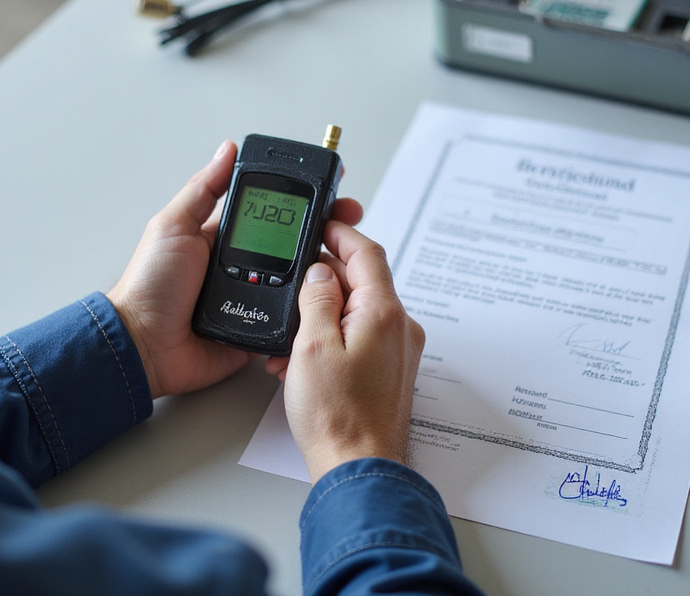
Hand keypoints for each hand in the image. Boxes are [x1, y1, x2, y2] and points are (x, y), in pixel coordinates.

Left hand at [107, 141, 363, 398]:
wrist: (144, 344)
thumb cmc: (150, 285)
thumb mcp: (173, 226)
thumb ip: (202, 189)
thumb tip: (227, 150)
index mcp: (225, 237)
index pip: (271, 214)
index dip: (300, 202)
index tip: (331, 190)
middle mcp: (243, 265)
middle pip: (294, 246)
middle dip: (323, 234)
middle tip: (346, 225)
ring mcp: (253, 298)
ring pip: (299, 282)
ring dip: (319, 272)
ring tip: (340, 259)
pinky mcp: (258, 330)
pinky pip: (290, 320)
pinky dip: (306, 310)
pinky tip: (325, 298)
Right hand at [272, 222, 424, 482]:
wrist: (358, 467)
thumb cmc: (337, 416)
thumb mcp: (312, 345)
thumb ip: (316, 298)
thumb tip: (319, 271)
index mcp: (384, 313)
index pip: (366, 253)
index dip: (341, 233)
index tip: (322, 223)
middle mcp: (400, 327)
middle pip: (362, 281)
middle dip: (324, 279)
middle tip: (292, 283)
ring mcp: (399, 350)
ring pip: (358, 311)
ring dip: (323, 313)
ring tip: (289, 337)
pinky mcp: (391, 370)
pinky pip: (362, 337)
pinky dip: (334, 336)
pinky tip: (305, 357)